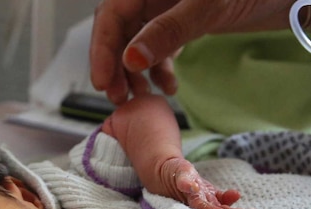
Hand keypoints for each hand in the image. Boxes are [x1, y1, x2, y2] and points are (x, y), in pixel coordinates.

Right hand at [90, 0, 292, 103]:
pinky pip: (160, 45)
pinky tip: (169, 87)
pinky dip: (160, 68)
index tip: (103, 82)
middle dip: (116, 65)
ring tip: (141, 97)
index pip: (112, 13)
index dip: (102, 49)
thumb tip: (131, 59)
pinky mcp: (185, 20)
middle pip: (120, 29)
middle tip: (118, 97)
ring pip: (138, 40)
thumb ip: (168, 30)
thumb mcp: (207, 6)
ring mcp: (168, 5)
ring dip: (136, 71)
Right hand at [149, 156, 261, 208]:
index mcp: (191, 201)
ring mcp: (206, 201)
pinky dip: (231, 199)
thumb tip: (189, 185)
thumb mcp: (177, 172)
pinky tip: (237, 195)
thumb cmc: (171, 171)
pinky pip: (223, 201)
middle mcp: (200, 204)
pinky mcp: (210, 196)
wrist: (168, 172)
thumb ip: (183, 179)